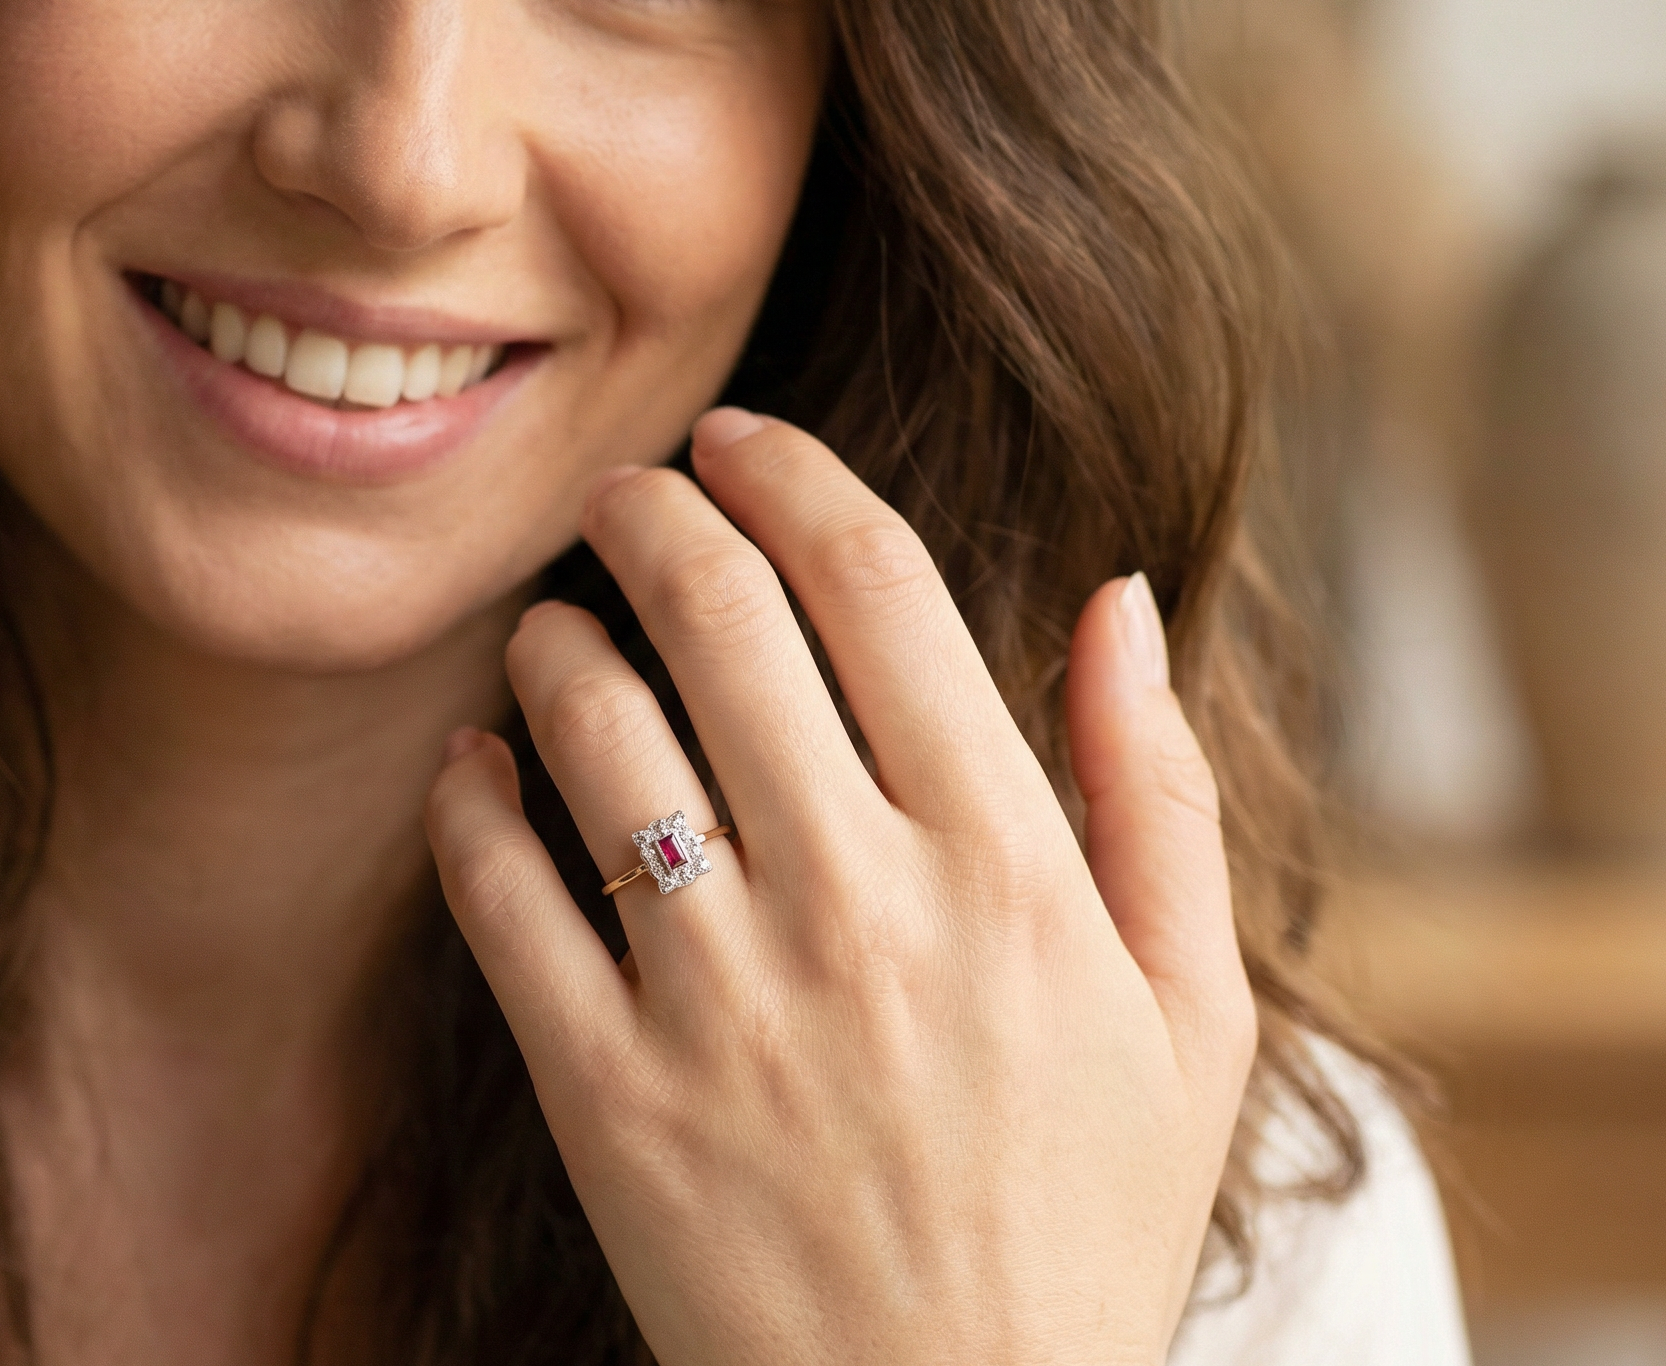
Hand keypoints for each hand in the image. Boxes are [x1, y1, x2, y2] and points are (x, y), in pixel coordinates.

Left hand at [426, 409, 1256, 1365]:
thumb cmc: (1083, 1225)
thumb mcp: (1195, 1017)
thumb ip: (1161, 793)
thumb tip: (1116, 594)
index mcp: (1010, 869)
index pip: (879, 585)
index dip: (790, 476)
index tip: (738, 440)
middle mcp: (861, 908)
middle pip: (721, 621)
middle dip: (651, 515)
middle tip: (619, 493)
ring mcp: (722, 1000)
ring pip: (595, 736)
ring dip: (554, 642)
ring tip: (550, 626)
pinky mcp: (608, 1093)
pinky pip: (503, 897)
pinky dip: (470, 802)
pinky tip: (475, 764)